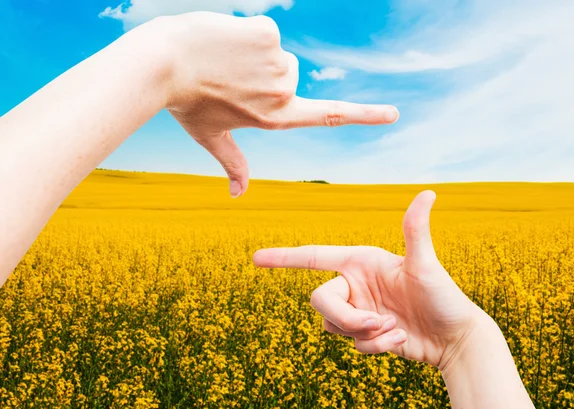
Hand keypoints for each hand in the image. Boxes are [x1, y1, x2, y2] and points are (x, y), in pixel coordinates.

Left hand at [142, 12, 398, 196]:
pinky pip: (265, 30)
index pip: (328, 116)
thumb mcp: (212, 136)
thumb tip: (239, 194)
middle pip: (287, 72)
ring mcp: (277, 65)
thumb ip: (233, 163)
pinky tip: (222, 43)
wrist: (162, 65)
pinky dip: (245, 32)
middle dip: (261, 70)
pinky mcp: (268, 35)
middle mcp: (282, 95)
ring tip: (221, 60)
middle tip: (228, 75)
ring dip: (252, 51)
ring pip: (275, 51)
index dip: (363, 115)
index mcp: (275, 117)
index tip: (392, 114)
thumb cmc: (187, 101)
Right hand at [253, 191, 484, 371]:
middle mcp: (354, 284)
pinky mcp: (364, 333)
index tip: (255, 259)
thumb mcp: (426, 265)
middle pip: (320, 301)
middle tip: (378, 322)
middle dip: (346, 318)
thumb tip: (428, 192)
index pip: (314, 256)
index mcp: (361, 261)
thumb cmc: (445, 296)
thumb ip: (415, 230)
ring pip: (332, 325)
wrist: (453, 339)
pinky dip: (374, 346)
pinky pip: (351, 344)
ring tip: (394, 328)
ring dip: (363, 333)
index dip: (284, 257)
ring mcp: (358, 309)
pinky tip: (399, 340)